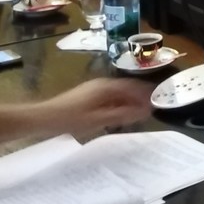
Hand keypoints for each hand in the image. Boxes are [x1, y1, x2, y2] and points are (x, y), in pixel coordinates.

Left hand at [39, 78, 153, 134]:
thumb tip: (146, 110)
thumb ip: (124, 114)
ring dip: (129, 101)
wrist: (44, 117)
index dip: (147, 94)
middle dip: (139, 98)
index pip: (134, 87)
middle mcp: (102, 83)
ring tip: (138, 114)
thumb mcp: (100, 119)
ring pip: (118, 93)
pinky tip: (120, 114)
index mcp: (107, 87)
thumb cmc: (72, 118)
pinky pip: (110, 97)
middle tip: (151, 110)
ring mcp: (94, 88)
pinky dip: (119, 103)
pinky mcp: (88, 95)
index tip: (159, 103)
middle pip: (127, 88)